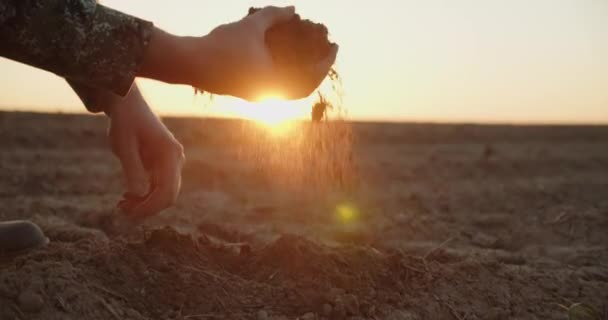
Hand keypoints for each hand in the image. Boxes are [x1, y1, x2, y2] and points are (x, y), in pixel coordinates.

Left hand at [106, 85, 184, 218]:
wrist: (127, 105)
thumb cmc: (125, 121)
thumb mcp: (124, 145)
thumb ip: (132, 169)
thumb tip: (138, 195)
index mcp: (170, 154)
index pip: (167, 191)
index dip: (150, 207)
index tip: (129, 214)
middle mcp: (175, 160)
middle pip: (168, 195)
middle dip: (147, 208)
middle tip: (122, 212)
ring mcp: (171, 163)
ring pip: (164, 193)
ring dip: (145, 203)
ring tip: (121, 205)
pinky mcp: (163, 165)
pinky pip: (158, 187)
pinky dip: (144, 195)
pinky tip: (127, 197)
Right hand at [139, 6, 337, 100]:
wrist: (189, 63)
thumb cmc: (220, 45)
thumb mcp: (250, 26)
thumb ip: (274, 15)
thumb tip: (293, 9)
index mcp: (274, 83)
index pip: (311, 77)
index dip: (326, 61)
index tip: (335, 46)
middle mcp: (269, 95)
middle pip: (304, 89)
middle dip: (318, 70)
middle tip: (327, 52)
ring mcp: (258, 97)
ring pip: (290, 91)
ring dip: (303, 75)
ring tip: (309, 56)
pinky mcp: (248, 93)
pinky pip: (277, 88)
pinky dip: (288, 77)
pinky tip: (287, 60)